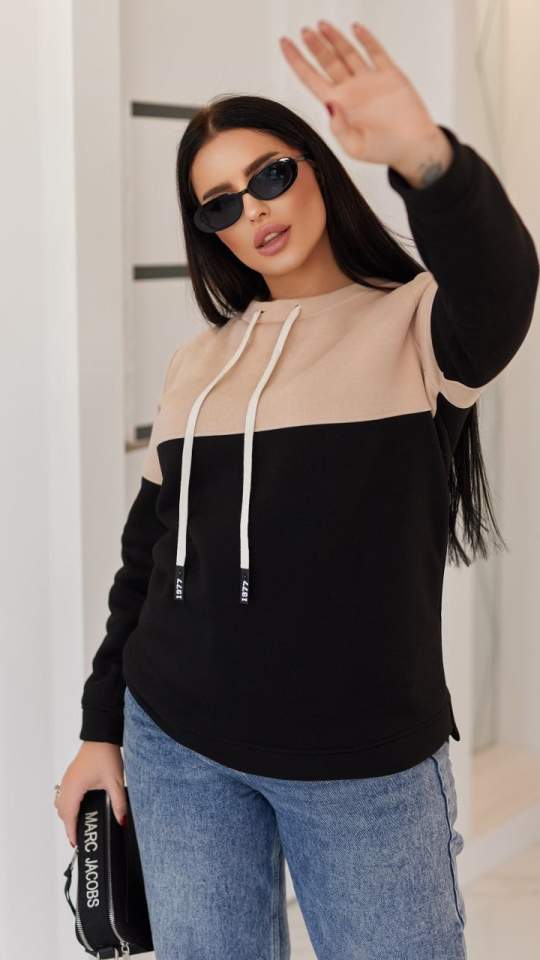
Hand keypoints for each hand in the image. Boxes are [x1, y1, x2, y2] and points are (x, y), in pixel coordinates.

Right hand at [54, 741, 127, 846]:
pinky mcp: (71, 775)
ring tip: (79, 824)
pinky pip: (64, 794)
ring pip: (61, 803)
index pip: (69, 816)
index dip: (71, 832)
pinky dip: (68, 805)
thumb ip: (119, 803)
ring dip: (67, 815)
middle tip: (79, 836)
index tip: (75, 843)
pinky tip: (79, 806)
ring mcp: (68, 778)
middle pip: (62, 812)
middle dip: (69, 825)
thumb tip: (121, 820)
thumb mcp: (115, 781)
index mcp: (75, 787)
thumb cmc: (105, 753)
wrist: (101, 735)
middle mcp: (67, 784)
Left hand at [279, 20, 451, 178]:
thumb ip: (339, 128)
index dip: (296, 60)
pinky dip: (366, 39)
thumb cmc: (383, 151)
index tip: (284, 43)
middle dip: (315, 46)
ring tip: (321, 25)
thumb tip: (329, 105)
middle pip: (327, 62)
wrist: (414, 147)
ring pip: (347, 53)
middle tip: (305, 31)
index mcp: (339, 105)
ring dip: (335, 39)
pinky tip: (355, 28)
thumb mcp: (355, 147)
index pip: (310, 78)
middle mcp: (351, 90)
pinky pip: (375, 52)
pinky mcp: (390, 75)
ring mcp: (369, 81)